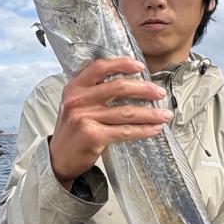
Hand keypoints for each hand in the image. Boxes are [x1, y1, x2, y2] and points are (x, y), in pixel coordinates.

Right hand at [48, 57, 171, 185]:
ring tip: (165, 115)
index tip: (140, 66)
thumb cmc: (73, 130)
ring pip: (126, 112)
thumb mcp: (75, 104)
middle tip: (159, 92)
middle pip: (118, 87)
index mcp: (74, 88)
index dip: (121, 64)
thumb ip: (93, 91)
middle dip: (144, 89)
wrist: (59, 159)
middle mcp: (78, 100)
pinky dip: (143, 130)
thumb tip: (128, 82)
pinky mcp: (93, 136)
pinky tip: (154, 129)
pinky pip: (124, 131)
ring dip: (150, 113)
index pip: (99, 67)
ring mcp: (85, 118)